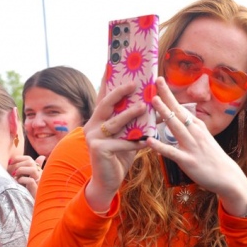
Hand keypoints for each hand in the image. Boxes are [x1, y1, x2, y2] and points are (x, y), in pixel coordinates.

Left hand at [8, 155, 44, 197]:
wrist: (31, 203)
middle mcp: (39, 174)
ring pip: (33, 169)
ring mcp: (39, 181)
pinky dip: (22, 180)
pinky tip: (17, 182)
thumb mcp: (24, 179)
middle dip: (18, 165)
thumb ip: (23, 169)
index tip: (10, 162)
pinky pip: (30, 181)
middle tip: (11, 171)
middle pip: (30, 162)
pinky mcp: (36, 189)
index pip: (29, 159)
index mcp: (36, 170)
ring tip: (14, 175)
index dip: (19, 158)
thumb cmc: (27, 191)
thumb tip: (26, 160)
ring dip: (21, 170)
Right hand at [83, 82, 148, 211]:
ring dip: (130, 114)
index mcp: (98, 119)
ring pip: (115, 122)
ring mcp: (93, 137)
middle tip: (134, 84)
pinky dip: (136, 142)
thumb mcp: (128, 136)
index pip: (103, 96)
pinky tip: (148, 141)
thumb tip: (155, 106)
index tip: (112, 65)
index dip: (107, 81)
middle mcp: (92, 125)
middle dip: (120, 92)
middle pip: (106, 104)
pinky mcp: (98, 149)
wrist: (107, 181)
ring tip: (144, 107)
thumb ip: (135, 122)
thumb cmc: (119, 156)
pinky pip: (121, 143)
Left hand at [146, 78, 246, 211]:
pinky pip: (171, 152)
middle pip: (178, 111)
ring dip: (164, 112)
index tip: (161, 82)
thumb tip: (180, 122)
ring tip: (153, 100)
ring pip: (175, 126)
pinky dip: (160, 146)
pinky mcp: (188, 161)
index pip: (182, 108)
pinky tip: (149, 141)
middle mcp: (195, 132)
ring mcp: (192, 146)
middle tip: (157, 80)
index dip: (170, 95)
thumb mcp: (204, 140)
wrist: (228, 177)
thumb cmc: (214, 159)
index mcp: (198, 126)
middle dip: (167, 95)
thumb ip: (191, 131)